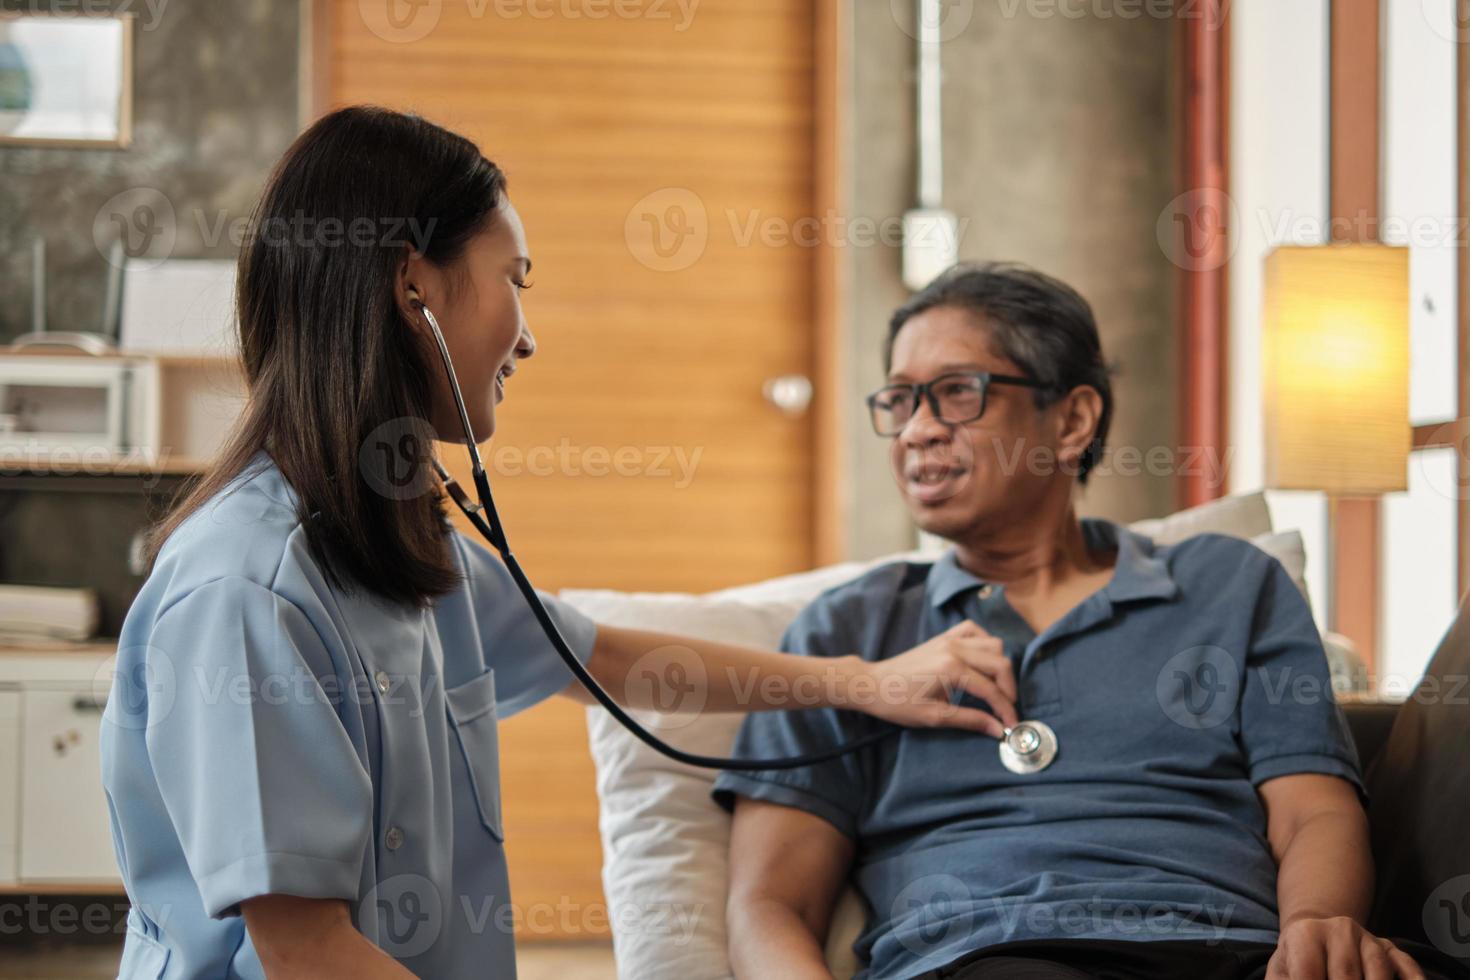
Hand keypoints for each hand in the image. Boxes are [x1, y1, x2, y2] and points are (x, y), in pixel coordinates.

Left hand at [852, 621, 1018, 735]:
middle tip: (1007, 708)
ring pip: (992, 643)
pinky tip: (982, 662)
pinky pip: (974, 630)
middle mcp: (954, 648)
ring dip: (1000, 666)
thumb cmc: (898, 703)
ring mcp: (949, 639)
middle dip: (1009, 688)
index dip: (1006, 709)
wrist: (872, 683)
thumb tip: (998, 729)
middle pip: (999, 662)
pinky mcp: (943, 637)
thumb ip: (970, 720)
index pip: (991, 689)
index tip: (1012, 725)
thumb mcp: (934, 716)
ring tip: (996, 688)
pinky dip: (985, 643)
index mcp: (951, 669)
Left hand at [1267, 915, 1424, 978]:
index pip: (1309, 974)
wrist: (1316, 930)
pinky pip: (1407, 966)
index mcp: (1305, 934)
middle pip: (1346, 977)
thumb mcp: (1281, 972)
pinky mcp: (1391, 948)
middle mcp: (1340, 930)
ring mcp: (1369, 939)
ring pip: (1378, 973)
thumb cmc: (1296, 959)